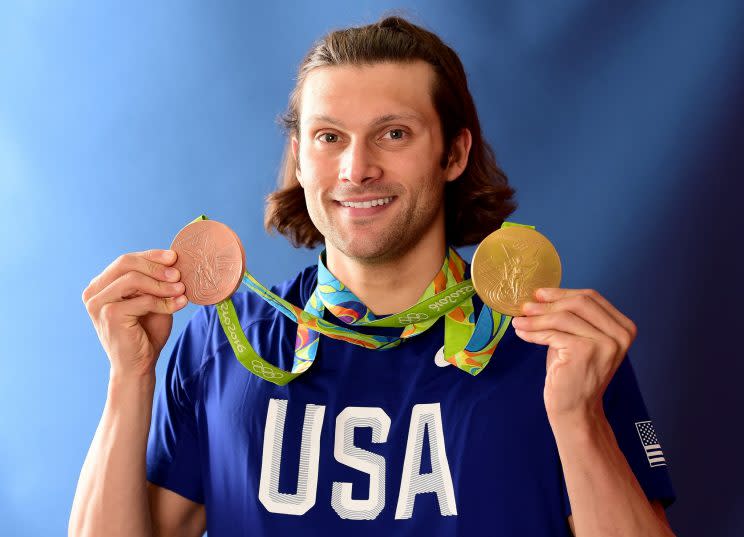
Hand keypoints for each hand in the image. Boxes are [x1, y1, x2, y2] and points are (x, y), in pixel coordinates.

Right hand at [82, 249, 187, 378]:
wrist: (139, 366)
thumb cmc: (146, 332)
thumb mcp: (152, 300)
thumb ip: (156, 281)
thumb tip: (174, 258)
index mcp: (101, 285)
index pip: (126, 260)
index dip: (151, 255)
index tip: (174, 257)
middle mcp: (94, 292)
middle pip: (126, 263)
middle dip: (156, 266)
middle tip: (179, 273)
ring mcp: (98, 304)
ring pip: (133, 279)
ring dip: (162, 284)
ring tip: (181, 289)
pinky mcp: (110, 315)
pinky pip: (142, 300)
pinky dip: (164, 301)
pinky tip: (179, 304)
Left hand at [510, 288, 637, 421]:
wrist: (575, 409)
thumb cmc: (573, 373)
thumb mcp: (578, 338)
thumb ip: (570, 316)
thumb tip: (542, 294)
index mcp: (623, 327)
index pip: (591, 297)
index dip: (563, 292)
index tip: (540, 293)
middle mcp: (620, 334)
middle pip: (579, 303)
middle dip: (548, 303)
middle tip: (525, 306)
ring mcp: (605, 343)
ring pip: (563, 317)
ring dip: (536, 318)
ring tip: (518, 320)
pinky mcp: (586, 351)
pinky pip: (553, 333)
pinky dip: (533, 331)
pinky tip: (521, 333)